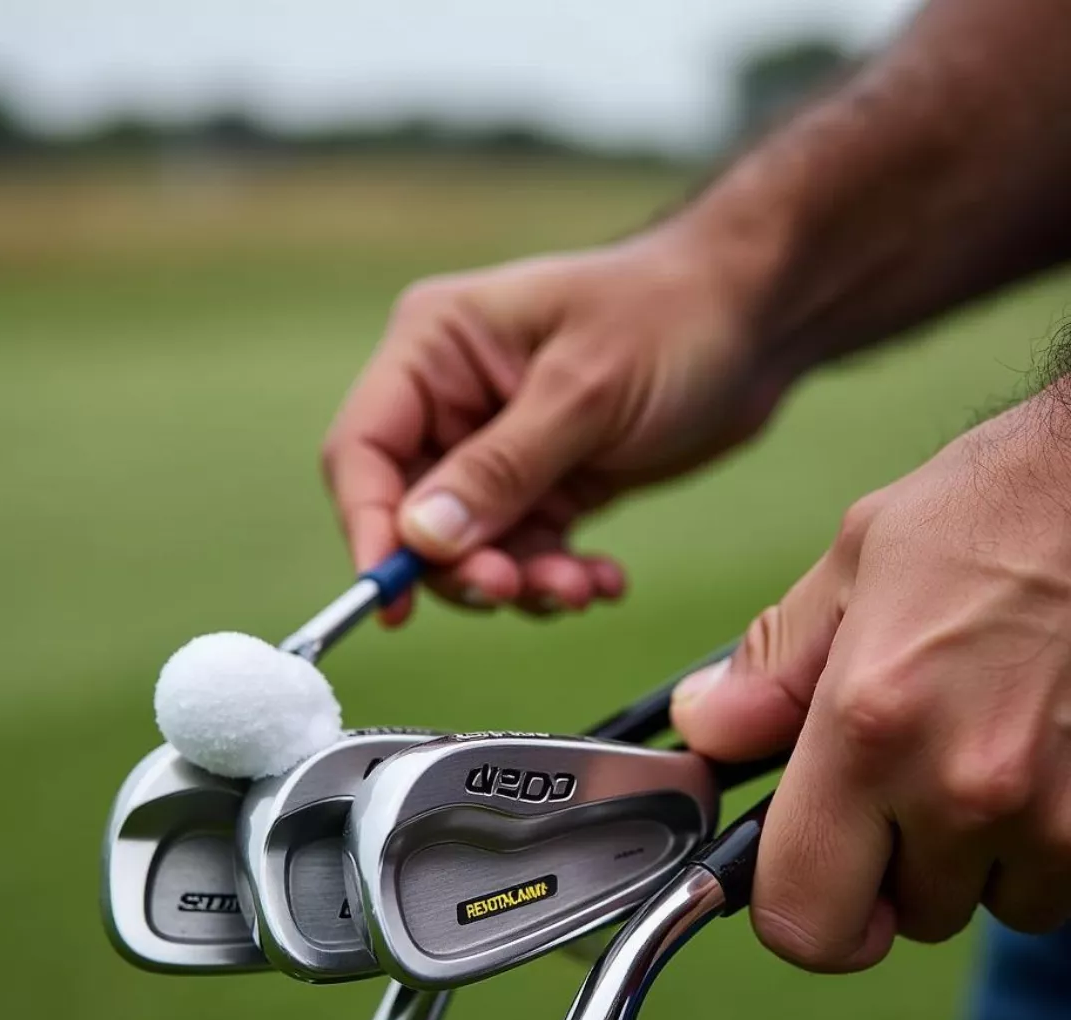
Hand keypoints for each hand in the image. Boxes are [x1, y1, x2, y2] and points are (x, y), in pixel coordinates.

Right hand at [322, 223, 788, 621]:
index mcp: (435, 348)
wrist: (758, 319)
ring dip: (518, 579)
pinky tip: (601, 579)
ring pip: (470, 545)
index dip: (369, 529)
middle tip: (515, 587)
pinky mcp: (542, 482)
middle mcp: (452, 400)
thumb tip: (420, 540)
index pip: (363, 450)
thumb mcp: (585, 393)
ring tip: (580, 586)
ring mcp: (496, 445)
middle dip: (460, 564)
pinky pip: (523, 550)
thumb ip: (501, 469)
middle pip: (412, 512)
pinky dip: (554, 576)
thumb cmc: (673, 317)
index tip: (390, 600)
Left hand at [673, 392, 1070, 970]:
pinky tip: (1036, 754)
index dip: (792, 908)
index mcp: (870, 727)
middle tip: (899, 778)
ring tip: (980, 747)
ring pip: (990, 904)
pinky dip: (1038, 841)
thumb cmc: (988, 517)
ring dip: (972, 854)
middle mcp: (966, 789)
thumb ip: (768, 671)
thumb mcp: (849, 570)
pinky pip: (1057, 880)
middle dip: (888, 866)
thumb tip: (704, 731)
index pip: (802, 921)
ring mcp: (1059, 816)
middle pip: (901, 919)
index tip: (801, 866)